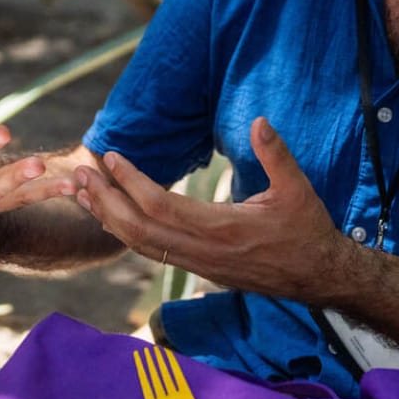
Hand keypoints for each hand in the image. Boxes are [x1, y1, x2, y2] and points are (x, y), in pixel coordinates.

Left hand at [74, 118, 350, 302]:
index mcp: (222, 228)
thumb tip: (260, 122)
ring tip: (85, 193)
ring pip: (141, 245)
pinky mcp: (200, 269)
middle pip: (138, 230)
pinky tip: (112, 217)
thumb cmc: (308, 230)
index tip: (111, 158)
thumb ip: (277, 155)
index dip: (131, 182)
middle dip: (105, 201)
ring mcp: (199, 264)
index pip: (161, 206)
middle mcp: (203, 251)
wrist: (318, 276)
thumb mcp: (298, 189)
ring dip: (109, 219)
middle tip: (80, 174)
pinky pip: (153, 253)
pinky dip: (127, 234)